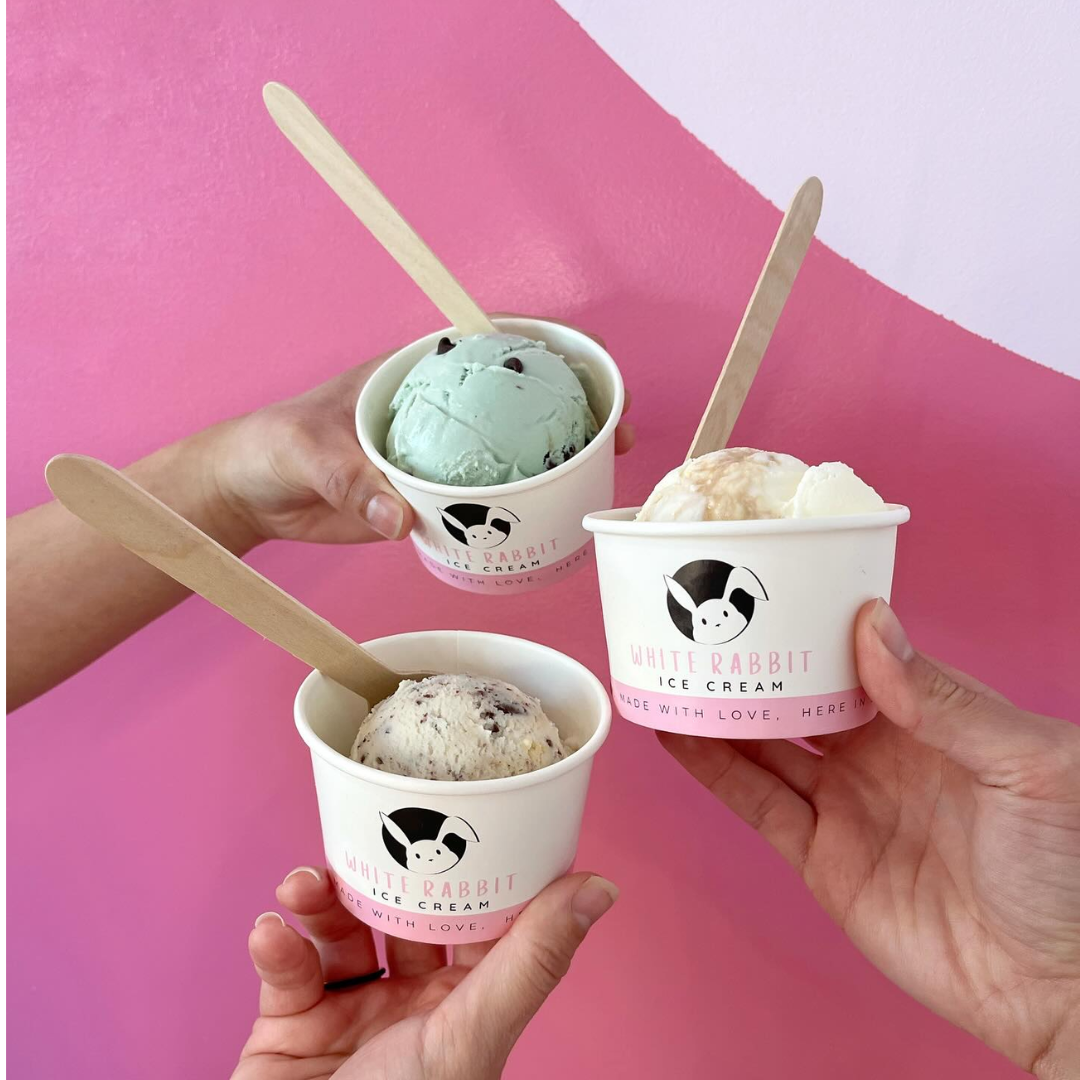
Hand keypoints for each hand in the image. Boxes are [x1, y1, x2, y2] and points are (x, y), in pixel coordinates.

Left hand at [210, 320, 634, 546]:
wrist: (249, 495)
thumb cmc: (273, 446)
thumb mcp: (308, 451)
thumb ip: (352, 481)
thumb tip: (399, 519)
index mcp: (414, 376)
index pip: (492, 348)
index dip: (546, 352)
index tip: (591, 370)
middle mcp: (436, 412)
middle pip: (518, 404)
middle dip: (571, 413)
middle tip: (612, 439)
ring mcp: (438, 458)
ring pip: (509, 455)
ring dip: (554, 466)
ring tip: (596, 481)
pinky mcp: (429, 501)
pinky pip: (482, 505)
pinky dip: (515, 512)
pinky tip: (547, 523)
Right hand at [232, 866, 617, 1079]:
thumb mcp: (469, 1034)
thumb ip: (531, 960)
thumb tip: (600, 888)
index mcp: (466, 1008)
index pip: (482, 922)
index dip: (478, 870)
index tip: (473, 812)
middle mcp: (412, 1006)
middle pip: (403, 914)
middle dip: (384, 874)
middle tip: (374, 832)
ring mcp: (351, 1013)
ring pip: (341, 929)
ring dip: (320, 897)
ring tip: (305, 884)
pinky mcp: (291, 1024)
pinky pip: (287, 965)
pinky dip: (277, 944)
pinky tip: (273, 934)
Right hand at [661, 600, 1079, 1077]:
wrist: (1061, 985)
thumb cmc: (1070, 868)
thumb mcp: (1029, 764)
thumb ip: (945, 698)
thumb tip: (872, 628)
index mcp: (934, 716)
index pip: (858, 656)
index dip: (812, 625)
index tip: (765, 591)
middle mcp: (883, 754)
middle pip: (801, 696)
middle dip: (756, 663)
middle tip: (700, 625)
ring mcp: (848, 805)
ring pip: (767, 744)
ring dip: (721, 710)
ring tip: (672, 670)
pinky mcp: (822, 858)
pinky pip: (757, 803)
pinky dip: (714, 769)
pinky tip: (678, 735)